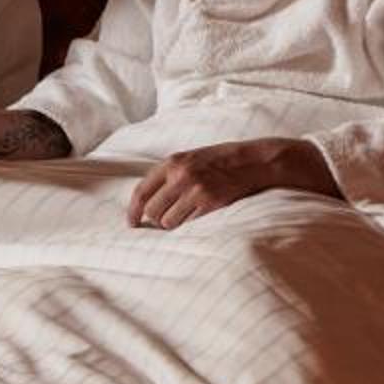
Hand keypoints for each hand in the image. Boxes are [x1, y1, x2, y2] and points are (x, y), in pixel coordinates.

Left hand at [125, 138, 336, 228]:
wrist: (252, 160)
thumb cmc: (219, 160)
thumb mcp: (190, 159)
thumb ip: (169, 175)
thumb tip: (148, 202)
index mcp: (172, 163)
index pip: (141, 192)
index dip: (133, 211)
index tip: (132, 223)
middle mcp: (181, 176)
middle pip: (153, 210)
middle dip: (156, 219)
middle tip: (165, 220)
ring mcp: (196, 190)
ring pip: (168, 221)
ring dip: (173, 224)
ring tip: (185, 216)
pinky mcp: (211, 204)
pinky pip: (189, 224)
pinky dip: (190, 225)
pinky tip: (198, 217)